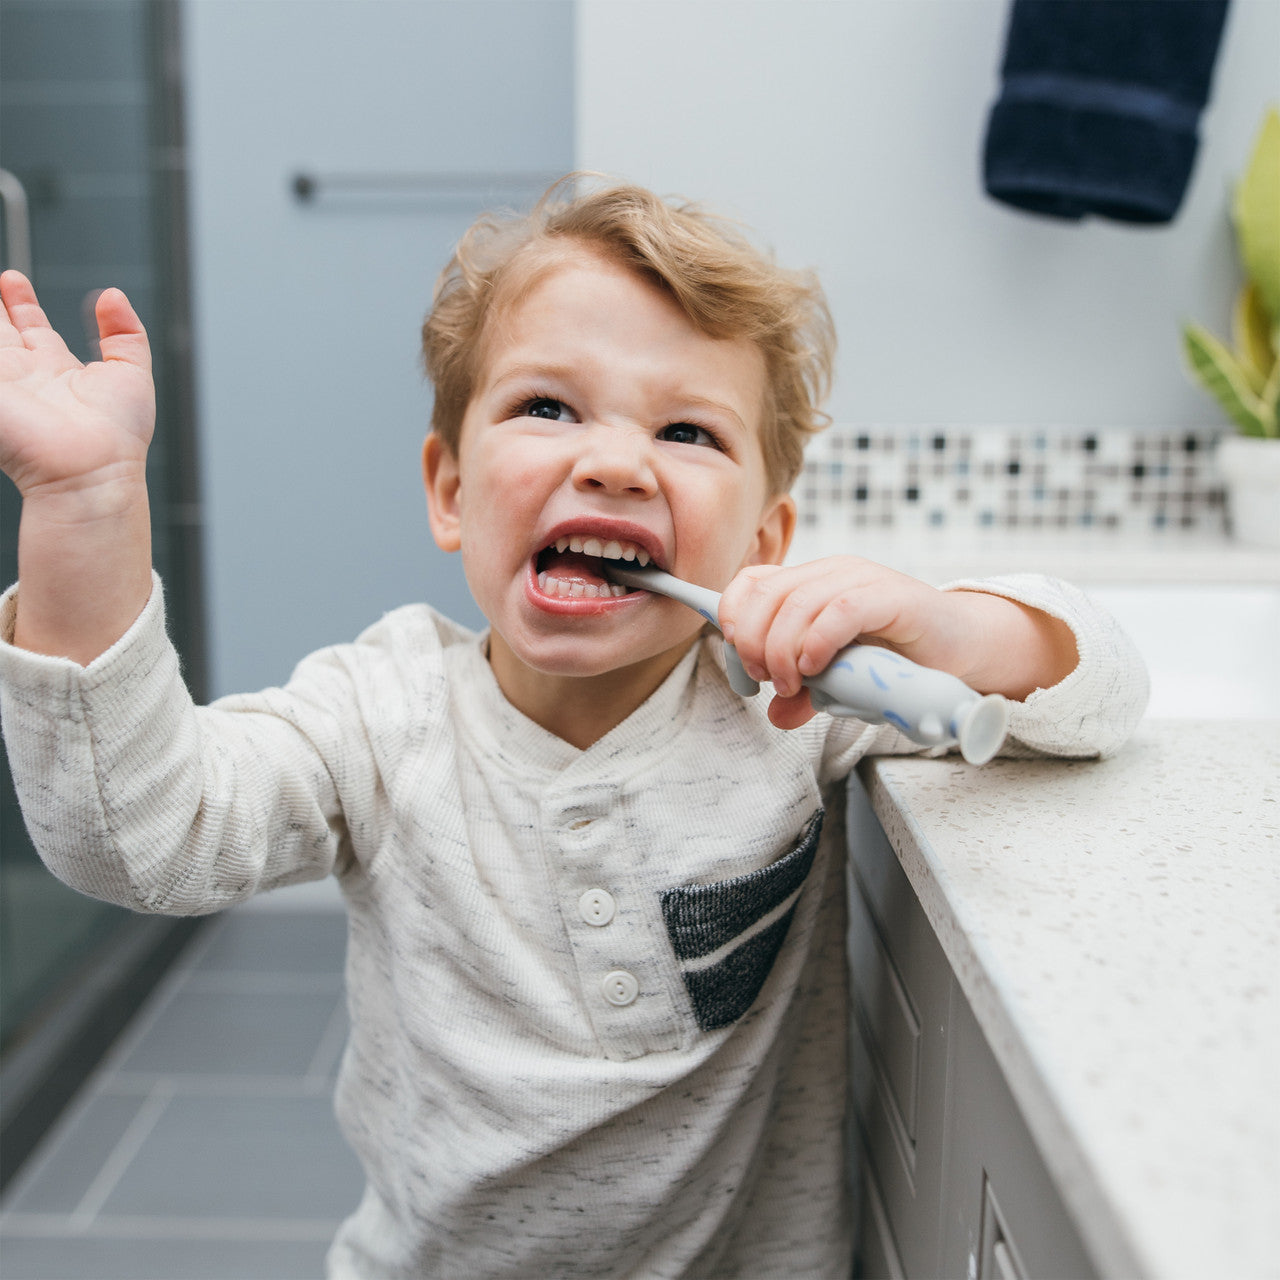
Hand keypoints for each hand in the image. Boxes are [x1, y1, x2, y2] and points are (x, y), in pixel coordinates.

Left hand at [1, 272, 156, 662]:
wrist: (76, 475)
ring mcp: (83, 380)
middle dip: (11, 302)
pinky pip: (130, 341)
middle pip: (22, 331)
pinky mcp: (126, 381)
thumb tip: (3, 322)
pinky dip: (124, 318)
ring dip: (52, 308)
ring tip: (29, 282)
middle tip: (4, 278)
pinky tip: (111, 299)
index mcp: (10, 379)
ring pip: (64, 333)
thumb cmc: (23, 444)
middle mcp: (43, 378)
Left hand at [718, 557, 1076, 728]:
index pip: (750, 583)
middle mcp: (832, 573)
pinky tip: (817, 668)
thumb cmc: (901, 659)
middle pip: (765, 595)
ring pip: (796, 604)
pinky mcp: (891, 597)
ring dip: (782, 651)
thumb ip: (807, 693)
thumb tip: (776, 716)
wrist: (964, 649)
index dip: (732, 620)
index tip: (741, 664)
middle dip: (752, 643)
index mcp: (812, 582)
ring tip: (793, 685)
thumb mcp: (842, 681)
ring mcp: (861, 580)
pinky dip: (818, 642)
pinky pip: (840, 611)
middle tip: (766, 681)